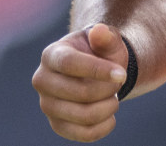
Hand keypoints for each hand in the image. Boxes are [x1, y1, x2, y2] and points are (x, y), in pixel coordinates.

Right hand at [32, 23, 130, 141]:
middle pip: (80, 92)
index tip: (122, 74)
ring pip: (83, 116)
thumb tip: (100, 31)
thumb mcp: (107, 41)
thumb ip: (106, 37)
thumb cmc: (100, 52)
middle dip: (108, 89)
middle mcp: (42, 80)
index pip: (69, 64)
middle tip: (119, 82)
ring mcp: (47, 105)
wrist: (95, 72)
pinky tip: (110, 115)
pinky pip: (84, 134)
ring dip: (108, 108)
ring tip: (114, 97)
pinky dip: (104, 126)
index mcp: (51, 54)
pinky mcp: (57, 125)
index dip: (97, 70)